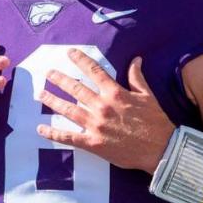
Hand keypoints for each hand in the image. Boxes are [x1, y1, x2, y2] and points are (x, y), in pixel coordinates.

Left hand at [37, 49, 174, 173]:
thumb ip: (137, 77)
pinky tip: (41, 129)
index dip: (80, 60)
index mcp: (115, 93)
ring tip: (41, 94)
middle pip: (75, 88)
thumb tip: (136, 59)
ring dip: (52, 101)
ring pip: (68, 110)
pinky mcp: (93, 143)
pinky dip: (53, 133)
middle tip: (49, 73)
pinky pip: (69, 137)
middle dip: (60, 79)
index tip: (69, 52)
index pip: (93, 71)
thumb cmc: (155, 122)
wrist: (161, 149)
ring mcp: (95, 125)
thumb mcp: (147, 96)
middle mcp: (102, 106)